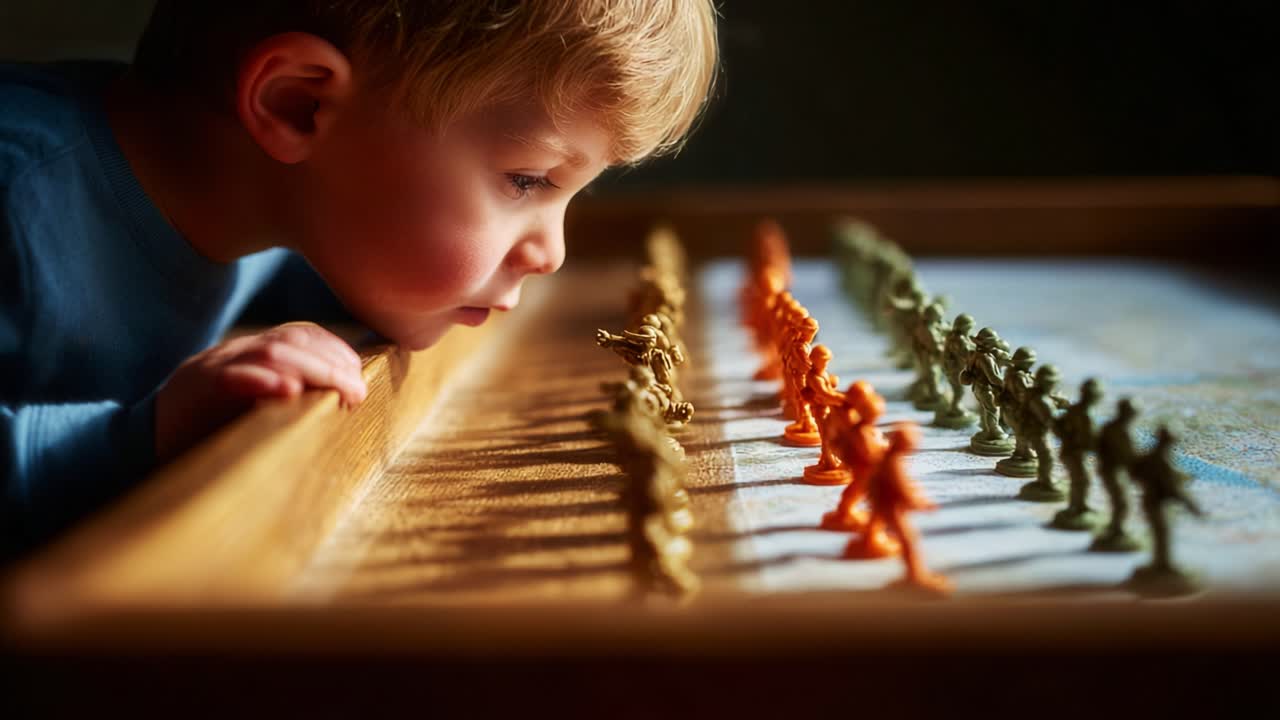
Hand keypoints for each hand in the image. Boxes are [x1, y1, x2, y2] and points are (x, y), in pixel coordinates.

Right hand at [154, 323, 365, 460]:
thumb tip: (342, 405)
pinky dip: (259, 380)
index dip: (335, 350)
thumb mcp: (254, 413)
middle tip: (357, 391)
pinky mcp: (193, 389)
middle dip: (331, 364)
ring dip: (311, 369)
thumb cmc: (205, 435)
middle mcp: (233, 353)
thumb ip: (290, 403)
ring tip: (339, 389)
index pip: (301, 335)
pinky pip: (227, 376)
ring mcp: (211, 367)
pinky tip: (285, 390)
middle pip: (292, 341)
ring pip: (268, 352)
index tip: (359, 375)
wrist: (137, 447)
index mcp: (250, 355)